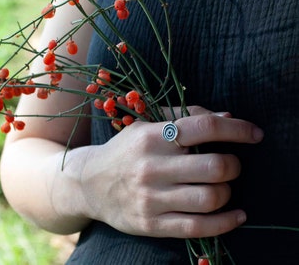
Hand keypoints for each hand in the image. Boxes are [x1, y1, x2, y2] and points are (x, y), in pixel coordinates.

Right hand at [80, 106, 263, 237]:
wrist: (89, 183)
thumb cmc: (124, 151)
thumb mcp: (146, 126)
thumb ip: (184, 118)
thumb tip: (226, 118)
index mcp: (152, 137)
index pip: (204, 127)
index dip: (237, 129)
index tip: (255, 134)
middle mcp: (152, 167)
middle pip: (214, 166)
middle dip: (234, 165)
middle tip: (230, 164)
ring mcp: (151, 198)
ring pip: (211, 198)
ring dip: (228, 191)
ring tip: (223, 186)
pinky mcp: (151, 224)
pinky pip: (199, 226)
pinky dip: (226, 222)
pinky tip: (236, 215)